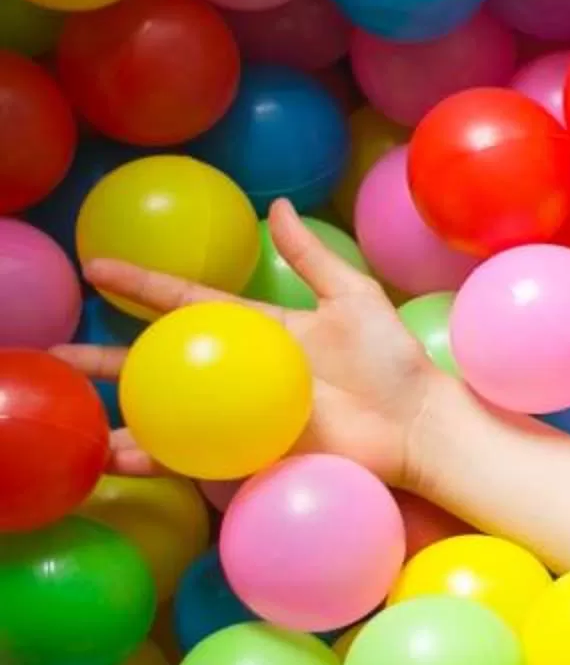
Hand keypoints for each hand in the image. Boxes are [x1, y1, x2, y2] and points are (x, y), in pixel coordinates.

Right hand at [55, 202, 450, 487]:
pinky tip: (115, 458)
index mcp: (261, 332)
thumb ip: (311, 257)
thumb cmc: (393, 363)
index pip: (188, 303)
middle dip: (106, 359)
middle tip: (56, 354)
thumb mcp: (353, 298)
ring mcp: (242, 414)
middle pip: (160, 364)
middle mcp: (241, 373)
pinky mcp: (252, 451)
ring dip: (119, 415)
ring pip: (166, 413)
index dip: (144, 287)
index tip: (98, 268)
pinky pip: (194, 455)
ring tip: (74, 415)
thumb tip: (280, 207)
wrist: (418, 425)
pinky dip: (155, 457)